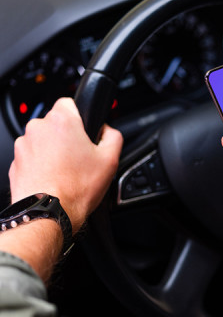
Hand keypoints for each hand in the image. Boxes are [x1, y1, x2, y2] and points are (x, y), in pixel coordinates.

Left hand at [9, 98, 122, 232]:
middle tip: (81, 157)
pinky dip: (43, 164)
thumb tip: (107, 131)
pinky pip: (33, 157)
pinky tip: (55, 179)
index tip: (86, 133)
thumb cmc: (76, 188)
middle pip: (57, 123)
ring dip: (54, 150)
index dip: (81, 117)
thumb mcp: (111, 159)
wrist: (49, 213)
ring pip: (44, 140)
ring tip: (68, 171)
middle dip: (68, 136)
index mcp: (62, 121)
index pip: (70, 102)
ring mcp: (23, 145)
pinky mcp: (15, 162)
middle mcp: (38, 128)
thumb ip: (113, 136)